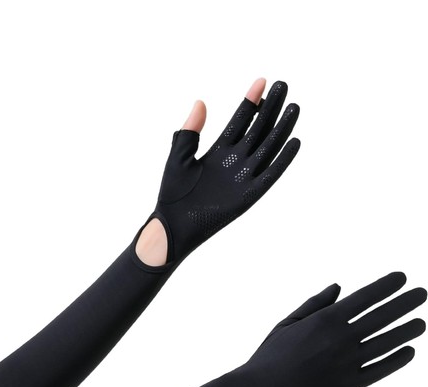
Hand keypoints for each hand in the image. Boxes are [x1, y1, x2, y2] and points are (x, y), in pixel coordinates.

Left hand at [143, 78, 300, 265]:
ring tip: (294, 107)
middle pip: (258, 129)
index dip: (251, 101)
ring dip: (281, 128)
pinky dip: (282, 160)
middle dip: (271, 108)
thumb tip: (200, 102)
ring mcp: (243, 177)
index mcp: (219, 151)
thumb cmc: (173, 192)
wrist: (174, 224)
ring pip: (268, 148)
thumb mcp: (179, 156)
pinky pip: (270, 175)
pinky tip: (294, 141)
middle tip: (284, 85)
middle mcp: (235, 161)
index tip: (262, 81)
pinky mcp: (249, 194)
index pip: (240, 121)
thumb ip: (190, 131)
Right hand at [244, 272, 425, 386]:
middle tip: (423, 292)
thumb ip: (315, 304)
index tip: (402, 277)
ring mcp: (348, 363)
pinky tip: (408, 351)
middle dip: (406, 302)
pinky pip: (382, 369)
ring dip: (408, 330)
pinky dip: (398, 359)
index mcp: (324, 320)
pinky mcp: (350, 385)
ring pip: (388, 342)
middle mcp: (341, 339)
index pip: (365, 297)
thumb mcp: (287, 323)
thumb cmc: (271, 354)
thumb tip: (339, 286)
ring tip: (421, 323)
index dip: (386, 285)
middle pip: (383, 316)